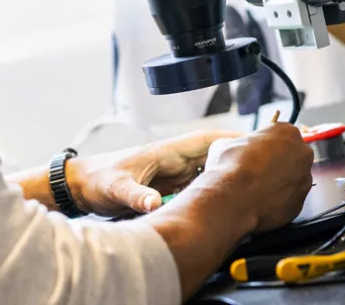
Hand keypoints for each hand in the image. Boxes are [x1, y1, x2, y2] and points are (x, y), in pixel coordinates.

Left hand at [65, 130, 241, 216]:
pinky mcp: (169, 186)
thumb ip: (136, 196)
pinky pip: (198, 185)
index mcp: (167, 151)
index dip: (233, 139)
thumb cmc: (95, 180)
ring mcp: (173, 172)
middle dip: (238, 158)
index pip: (207, 139)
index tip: (257, 143)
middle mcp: (173, 159)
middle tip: (265, 167)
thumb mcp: (116, 189)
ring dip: (227, 174)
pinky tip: (226, 199)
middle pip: (215, 155)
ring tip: (253, 183)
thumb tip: (153, 204)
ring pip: (209, 170)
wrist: (79, 187)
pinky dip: (213, 190)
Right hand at [191, 123, 313, 232]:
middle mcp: (302, 154)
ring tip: (258, 189)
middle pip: (292, 156)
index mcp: (288, 132)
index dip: (267, 145)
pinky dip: (278, 201)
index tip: (256, 152)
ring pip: (293, 179)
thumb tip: (234, 149)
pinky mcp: (300, 203)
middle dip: (278, 163)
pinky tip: (261, 201)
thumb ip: (239, 143)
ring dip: (279, 183)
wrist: (232, 199)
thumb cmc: (230, 167)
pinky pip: (289, 200)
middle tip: (258, 171)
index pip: (281, 134)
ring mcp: (304, 180)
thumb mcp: (226, 143)